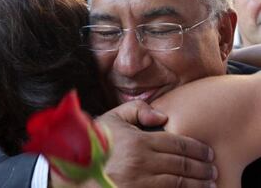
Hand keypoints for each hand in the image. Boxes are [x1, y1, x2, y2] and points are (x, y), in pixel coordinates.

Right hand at [95, 100, 216, 187]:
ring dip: (197, 184)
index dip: (197, 148)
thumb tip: (162, 116)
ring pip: (178, 183)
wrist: (75, 166)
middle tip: (213, 169)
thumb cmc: (95, 141)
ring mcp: (140, 182)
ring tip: (209, 183)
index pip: (178, 144)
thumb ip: (137, 110)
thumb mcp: (112, 118)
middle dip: (202, 167)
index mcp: (140, 142)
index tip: (208, 152)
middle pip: (182, 165)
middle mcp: (143, 162)